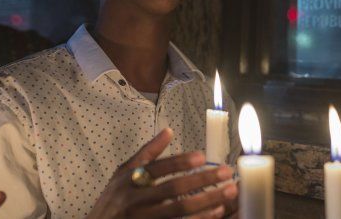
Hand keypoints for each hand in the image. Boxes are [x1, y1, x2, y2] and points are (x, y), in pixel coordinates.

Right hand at [86, 128, 237, 218]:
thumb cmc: (112, 202)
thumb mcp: (122, 175)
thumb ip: (147, 153)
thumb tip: (168, 130)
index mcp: (129, 181)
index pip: (157, 168)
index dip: (179, 162)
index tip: (202, 156)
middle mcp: (135, 201)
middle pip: (173, 189)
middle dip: (202, 180)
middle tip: (226, 172)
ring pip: (179, 210)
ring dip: (207, 201)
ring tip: (228, 191)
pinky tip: (216, 213)